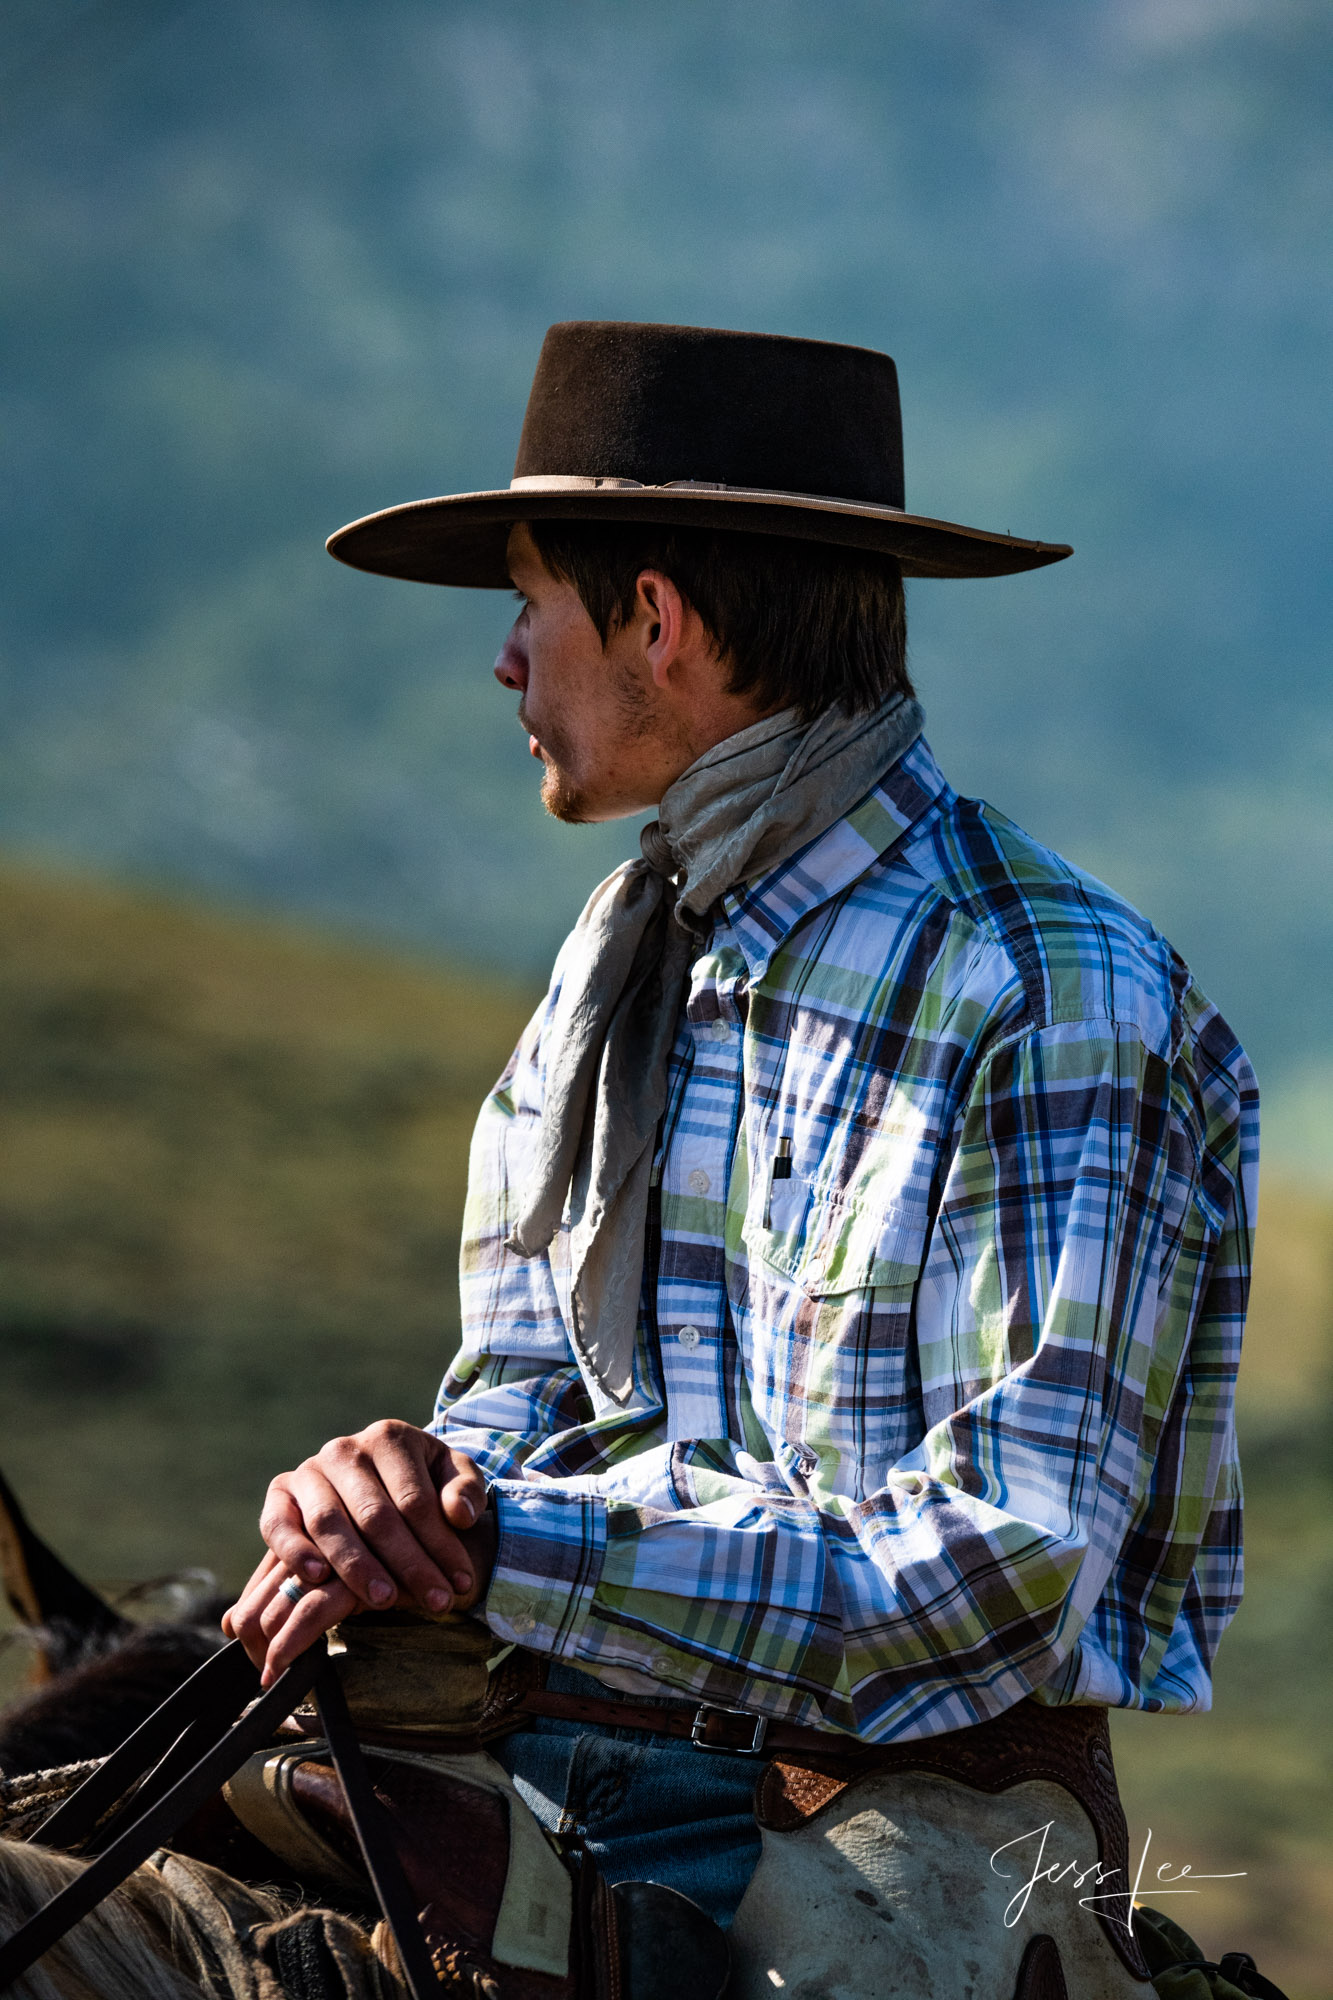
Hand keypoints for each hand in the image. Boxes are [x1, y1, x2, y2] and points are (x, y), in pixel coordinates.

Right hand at [221, 1421, 495, 1682]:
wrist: (375, 1479)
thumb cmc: (423, 1481)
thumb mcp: (453, 1475)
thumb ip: (466, 1490)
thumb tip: (459, 1514)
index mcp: (389, 1437)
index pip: (415, 1500)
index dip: (441, 1546)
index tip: (461, 1583)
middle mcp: (344, 1450)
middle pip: (375, 1515)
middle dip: (408, 1565)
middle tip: (435, 1603)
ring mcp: (308, 1471)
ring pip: (329, 1522)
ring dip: (356, 1566)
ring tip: (385, 1600)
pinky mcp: (280, 1494)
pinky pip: (278, 1523)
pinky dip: (294, 1550)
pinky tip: (318, 1578)